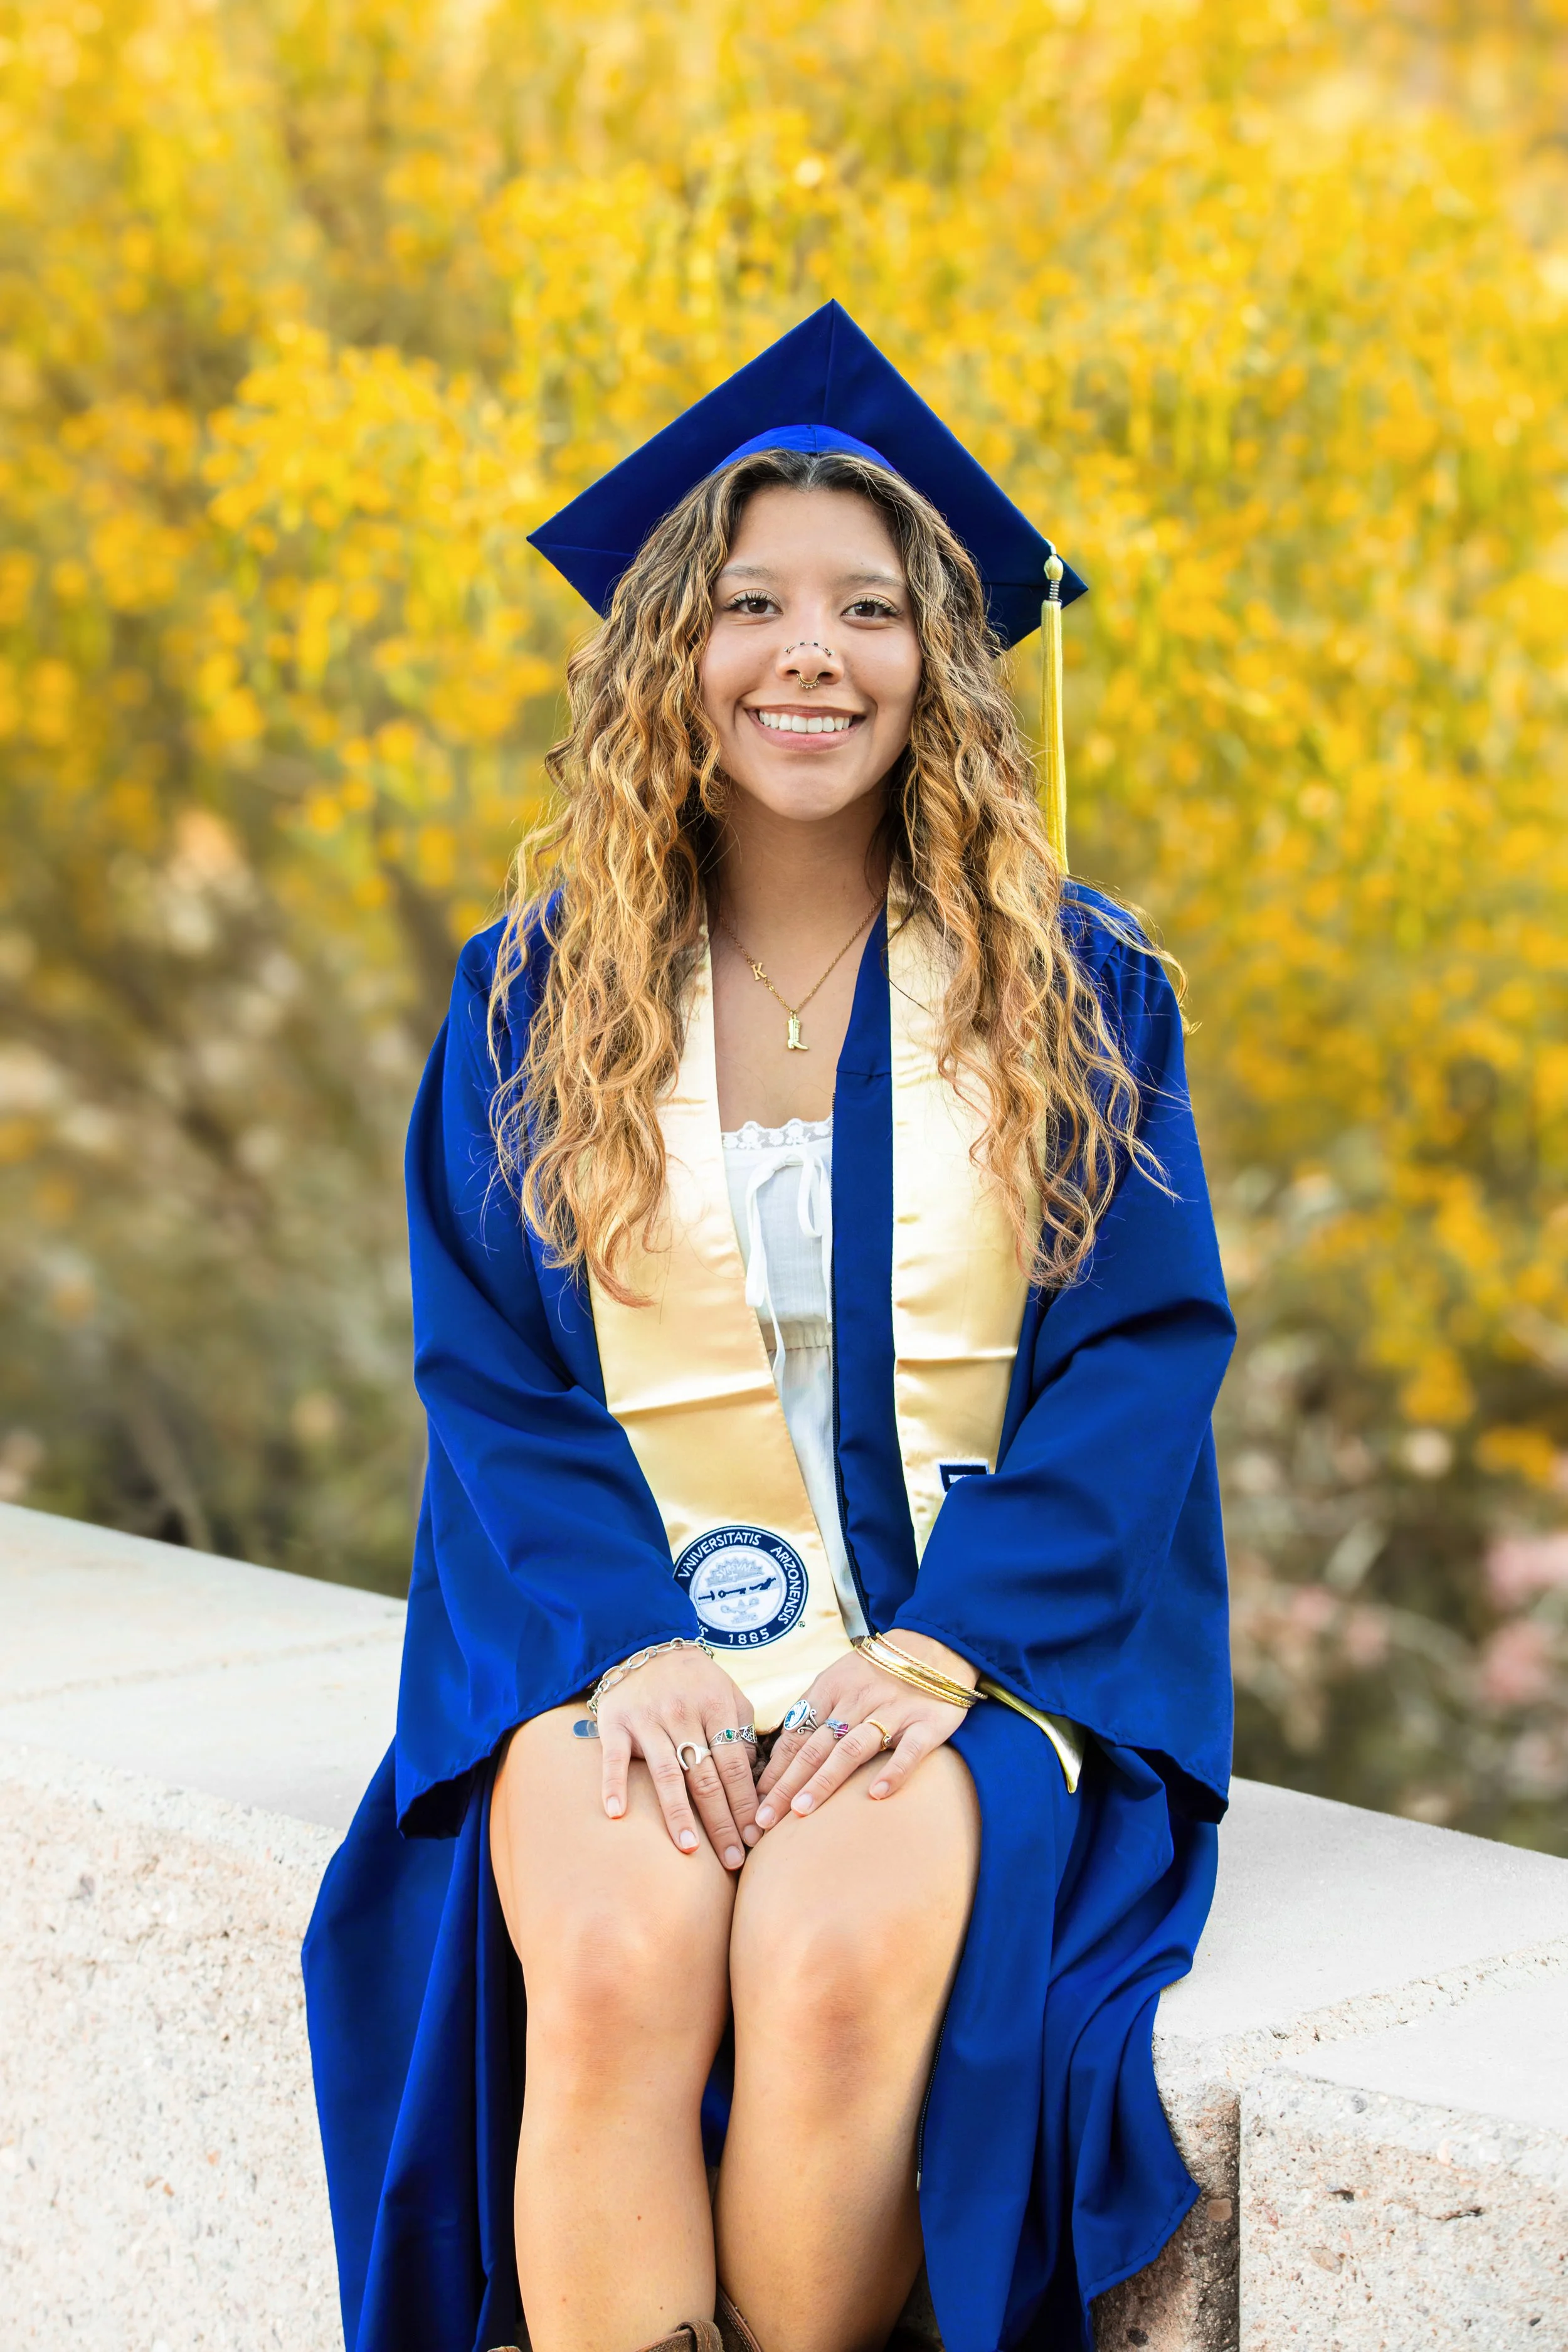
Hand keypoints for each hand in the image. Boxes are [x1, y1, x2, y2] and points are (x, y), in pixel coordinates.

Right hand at [596, 1648, 759, 1868]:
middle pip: (706, 1776)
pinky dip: (614, 1785)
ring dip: (678, 1813)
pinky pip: (615, 1758)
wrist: (643, 1645)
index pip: (735, 1765)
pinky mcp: (616, 1723)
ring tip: (689, 1849)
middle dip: (721, 1821)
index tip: (756, 1837)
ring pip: (666, 1773)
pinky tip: (618, 1815)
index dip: (746, 1803)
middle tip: (733, 1860)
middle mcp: (683, 1714)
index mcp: (716, 1707)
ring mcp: (648, 1719)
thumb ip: (743, 1730)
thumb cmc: (693, 1680)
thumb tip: (758, 1777)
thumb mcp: (728, 1693)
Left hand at [753, 1632, 976, 1827]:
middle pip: (814, 1749)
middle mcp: (856, 1702)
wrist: (933, 1644)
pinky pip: (908, 1749)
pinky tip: (877, 1794)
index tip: (755, 1802)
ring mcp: (892, 1712)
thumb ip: (813, 1711)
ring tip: (803, 1810)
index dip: (773, 1770)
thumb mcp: (838, 1679)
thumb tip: (778, 1752)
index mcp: (830, 1691)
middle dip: (787, 1785)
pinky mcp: (926, 1723)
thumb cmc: (878, 1670)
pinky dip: (893, 1770)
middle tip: (766, 1820)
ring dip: (825, 1780)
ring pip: (852, 1749)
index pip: (795, 1736)